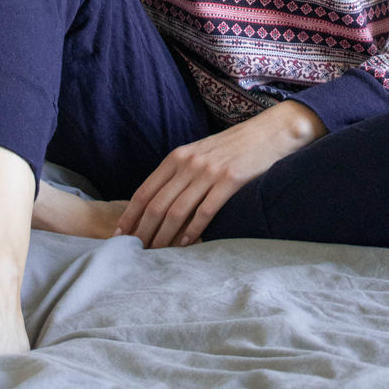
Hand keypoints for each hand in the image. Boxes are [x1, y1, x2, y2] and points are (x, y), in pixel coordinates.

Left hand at [113, 101, 325, 249]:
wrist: (267, 133)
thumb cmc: (232, 147)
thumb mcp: (199, 153)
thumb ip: (179, 173)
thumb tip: (157, 203)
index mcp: (178, 156)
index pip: (146, 190)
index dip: (131, 215)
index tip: (120, 236)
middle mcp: (189, 163)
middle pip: (157, 204)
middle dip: (143, 232)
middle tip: (134, 254)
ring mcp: (208, 172)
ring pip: (177, 211)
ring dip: (164, 236)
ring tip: (156, 255)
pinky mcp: (229, 181)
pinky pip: (205, 212)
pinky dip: (192, 231)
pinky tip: (186, 246)